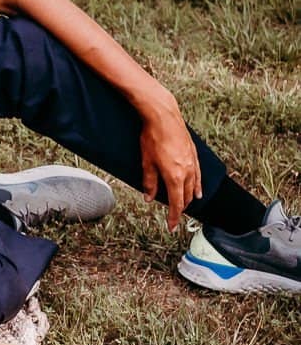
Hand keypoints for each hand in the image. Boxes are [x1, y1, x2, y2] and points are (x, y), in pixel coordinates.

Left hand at [138, 95, 200, 230]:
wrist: (164, 117)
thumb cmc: (152, 138)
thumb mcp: (146, 163)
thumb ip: (149, 182)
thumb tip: (149, 197)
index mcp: (174, 176)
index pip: (177, 203)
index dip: (174, 217)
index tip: (172, 227)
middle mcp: (187, 172)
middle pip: (187, 197)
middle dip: (181, 208)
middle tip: (175, 217)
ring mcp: (193, 163)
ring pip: (194, 187)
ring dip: (190, 198)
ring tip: (186, 206)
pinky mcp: (194, 154)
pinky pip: (198, 175)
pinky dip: (197, 185)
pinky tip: (198, 190)